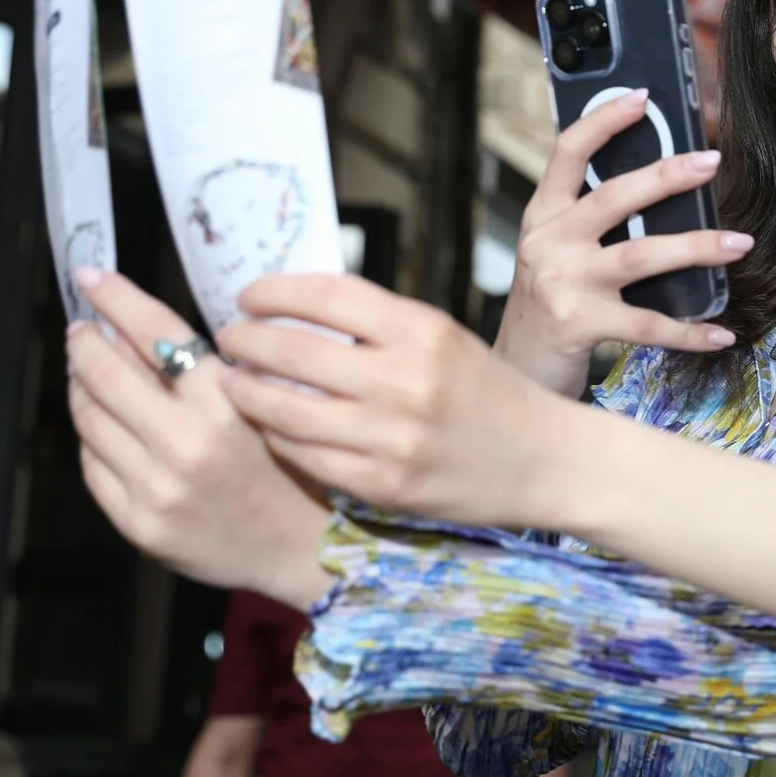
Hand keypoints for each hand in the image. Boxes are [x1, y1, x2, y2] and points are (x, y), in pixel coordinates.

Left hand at [65, 270, 333, 610]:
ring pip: (90, 419)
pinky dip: (93, 437)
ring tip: (87, 373)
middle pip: (106, 373)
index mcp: (227, 405)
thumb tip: (129, 329)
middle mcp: (188, 445)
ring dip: (81, 387)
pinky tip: (105, 425)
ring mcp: (158, 488)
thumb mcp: (261, 403)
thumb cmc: (287, 467)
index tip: (91, 277)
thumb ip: (201, 369)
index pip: (156, 333)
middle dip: (84, 342)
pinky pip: (93, 466)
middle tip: (80, 329)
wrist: (299, 548)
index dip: (116, 298)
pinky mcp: (139, 523)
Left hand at [220, 275, 549, 527]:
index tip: (249, 295)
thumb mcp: (445, 339)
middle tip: (229, 337)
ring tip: (235, 382)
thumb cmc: (491, 395)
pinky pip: (304, 454)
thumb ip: (378, 326)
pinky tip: (270, 424)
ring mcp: (392, 438)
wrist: (546, 461)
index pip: (324, 295)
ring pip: (284, 408)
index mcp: (423, 331)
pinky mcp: (383, 485)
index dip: (272, 291)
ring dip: (246, 391)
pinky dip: (276, 435)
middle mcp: (406, 381)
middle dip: (245, 340)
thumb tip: (295, 309)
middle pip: (292, 350)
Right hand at [496, 88, 747, 398]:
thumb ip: (594, 222)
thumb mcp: (559, 252)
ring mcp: (562, 282)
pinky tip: (721, 332)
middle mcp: (548, 242)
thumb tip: (666, 191)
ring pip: (639, 255)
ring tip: (739, 243)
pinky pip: (646, 324)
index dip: (603, 120)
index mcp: (544, 215)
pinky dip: (689, 330)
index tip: (643, 97)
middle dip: (667, 176)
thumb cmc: (551, 304)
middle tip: (712, 162)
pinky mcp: (578, 323)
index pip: (567, 152)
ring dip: (696, 248)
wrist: (517, 367)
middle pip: (614, 197)